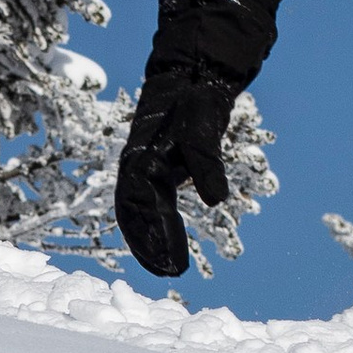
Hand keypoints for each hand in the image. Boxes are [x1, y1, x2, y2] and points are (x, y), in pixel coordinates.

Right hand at [114, 65, 239, 276]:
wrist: (189, 80)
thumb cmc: (193, 105)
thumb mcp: (202, 131)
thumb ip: (208, 164)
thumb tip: (217, 200)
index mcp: (141, 163)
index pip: (143, 208)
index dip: (155, 236)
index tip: (172, 261)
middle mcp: (136, 170)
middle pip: (136, 217)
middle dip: (149, 246)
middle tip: (171, 272)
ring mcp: (143, 172)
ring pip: (138, 215)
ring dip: (149, 241)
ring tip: (168, 268)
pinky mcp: (155, 173)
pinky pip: (148, 207)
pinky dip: (155, 227)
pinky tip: (168, 244)